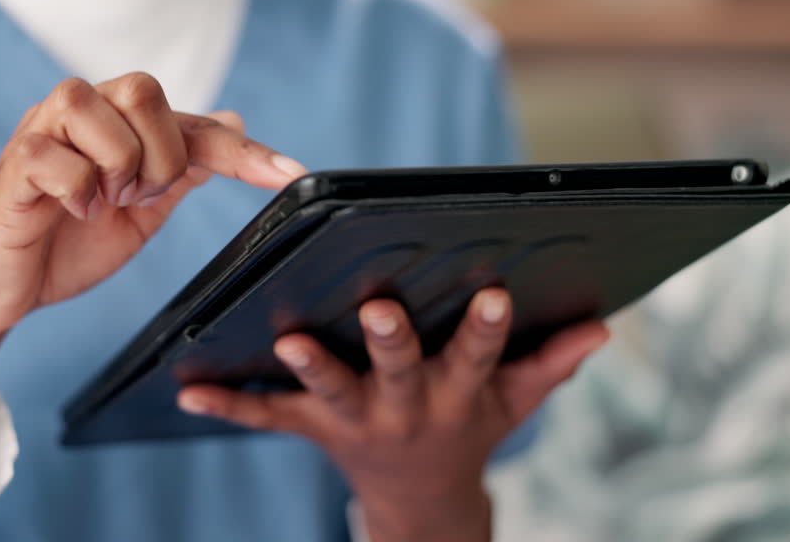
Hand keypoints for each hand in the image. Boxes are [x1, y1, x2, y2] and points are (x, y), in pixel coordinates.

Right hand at [0, 72, 305, 345]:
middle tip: (136, 197)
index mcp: (116, 124)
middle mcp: (79, 114)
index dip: (243, 148)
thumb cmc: (64, 244)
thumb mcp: (140, 213)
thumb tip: (233, 118)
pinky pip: (55, 155)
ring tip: (101, 202)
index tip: (290, 175)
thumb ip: (182, 170)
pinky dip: (77, 189)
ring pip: (96, 107)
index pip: (192, 122)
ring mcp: (42, 133)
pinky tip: (72, 211)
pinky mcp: (13, 166)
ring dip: (115, 167)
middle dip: (158, 155)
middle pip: (144, 89)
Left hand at [177, 289, 609, 541]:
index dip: (489, 328)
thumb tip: (602, 328)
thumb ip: (551, 364)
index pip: (480, 357)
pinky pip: (267, 418)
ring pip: (332, 391)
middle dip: (393, 341)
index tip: (494, 291)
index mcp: (458, 392)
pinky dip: (229, 404)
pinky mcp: (313, 427)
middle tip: (380, 308)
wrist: (418, 498)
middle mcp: (407, 407)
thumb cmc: (467, 427)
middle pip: (401, 369)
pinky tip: (187, 387)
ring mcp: (357, 420)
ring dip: (310, 366)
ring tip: (287, 342)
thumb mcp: (513, 403)